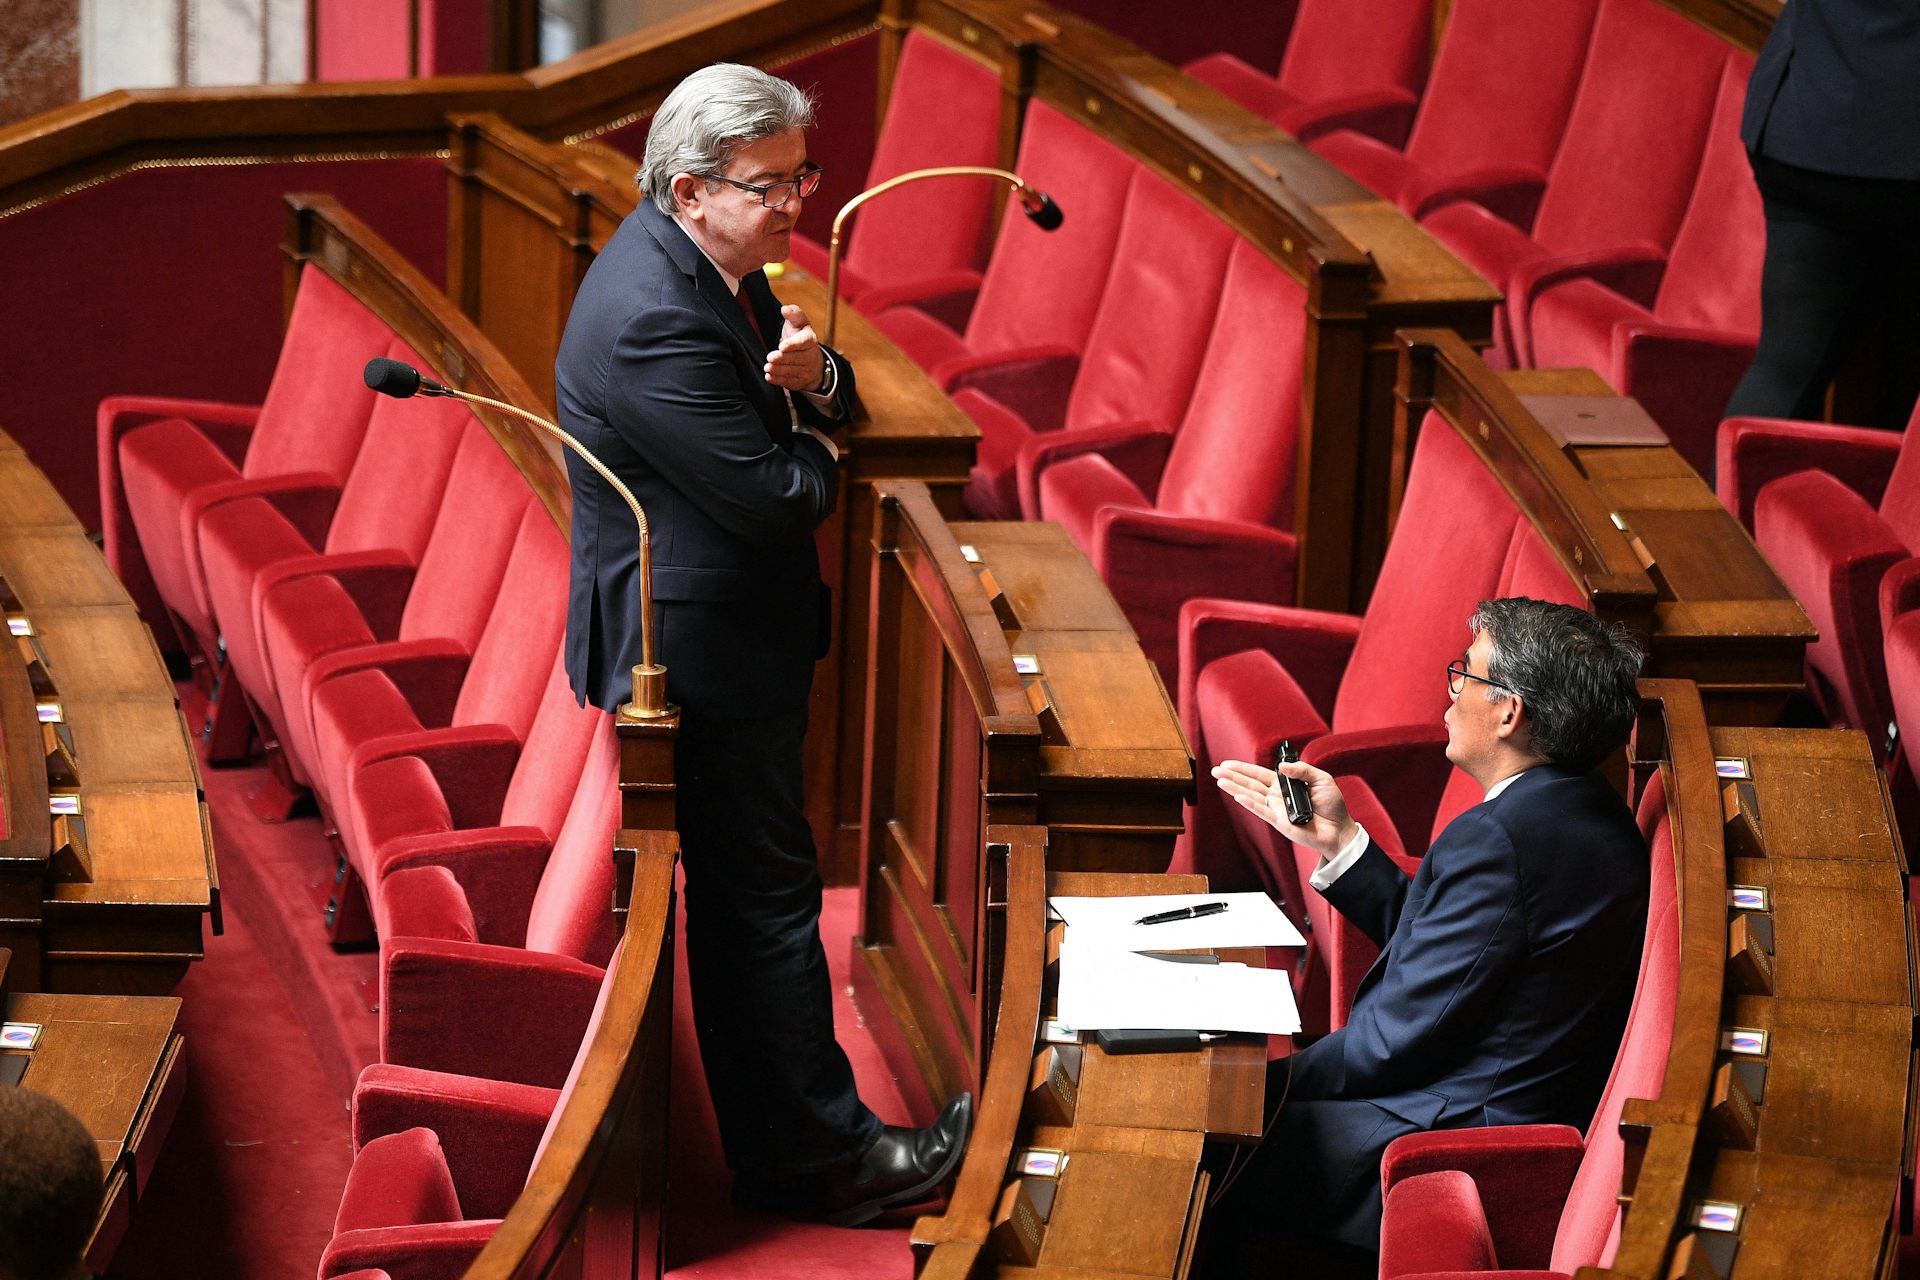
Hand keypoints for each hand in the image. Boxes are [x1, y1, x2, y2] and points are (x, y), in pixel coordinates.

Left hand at [764, 303, 827, 391]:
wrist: (811, 360)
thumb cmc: (800, 337)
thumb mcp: (799, 323)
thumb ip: (794, 314)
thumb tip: (785, 309)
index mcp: (810, 340)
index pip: (803, 343)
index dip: (793, 345)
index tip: (782, 346)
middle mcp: (810, 356)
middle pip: (797, 359)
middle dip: (783, 359)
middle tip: (770, 358)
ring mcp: (805, 371)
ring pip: (792, 371)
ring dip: (779, 370)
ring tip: (768, 367)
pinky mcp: (799, 382)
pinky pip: (789, 382)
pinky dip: (778, 380)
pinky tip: (769, 376)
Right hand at [1211, 757, 1358, 863]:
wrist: (1339, 829)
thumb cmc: (1332, 805)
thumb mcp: (1321, 779)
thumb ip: (1303, 770)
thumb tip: (1282, 766)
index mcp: (1285, 785)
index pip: (1259, 774)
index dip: (1243, 768)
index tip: (1227, 763)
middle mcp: (1277, 797)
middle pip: (1250, 784)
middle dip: (1232, 776)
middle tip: (1215, 770)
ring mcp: (1276, 809)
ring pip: (1251, 796)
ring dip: (1235, 787)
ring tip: (1220, 780)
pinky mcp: (1279, 822)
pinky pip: (1262, 811)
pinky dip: (1250, 803)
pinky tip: (1238, 796)